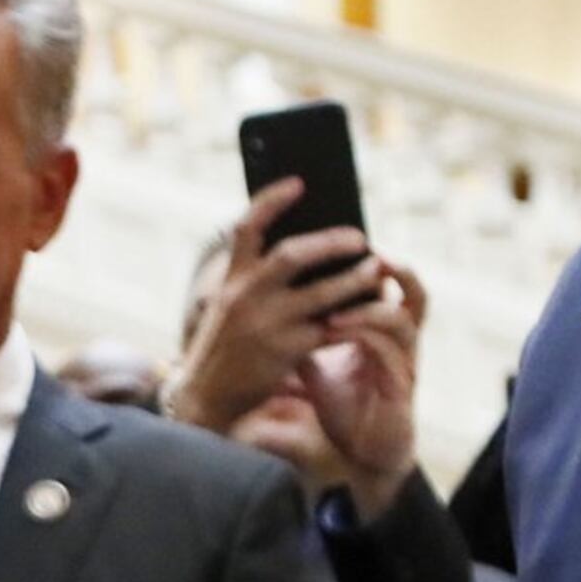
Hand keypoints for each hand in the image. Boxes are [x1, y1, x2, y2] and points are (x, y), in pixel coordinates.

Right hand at [170, 178, 407, 437]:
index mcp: (230, 279)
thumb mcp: (228, 307)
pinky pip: (331, 329)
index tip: (298, 183)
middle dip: (330, 242)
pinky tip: (371, 313)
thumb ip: (255, 280)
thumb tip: (305, 250)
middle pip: (292, 255)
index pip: (246, 228)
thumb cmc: (226, 347)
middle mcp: (245, 296)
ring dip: (354, 279)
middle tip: (359, 237)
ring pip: (322, 294)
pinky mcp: (286, 353)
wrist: (206, 398)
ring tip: (375, 271)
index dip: (271, 200)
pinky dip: (354, 319)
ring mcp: (266, 325)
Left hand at [228, 263, 426, 514]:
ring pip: (401, 318)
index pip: (394, 286)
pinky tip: (333, 328)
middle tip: (365, 249)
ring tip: (333, 299)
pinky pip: (387, 351)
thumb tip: (268, 306)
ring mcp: (406, 363)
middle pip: (415, 292)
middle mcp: (402, 342)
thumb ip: (303, 333)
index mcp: (386, 331)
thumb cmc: (344, 406)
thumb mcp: (317, 364)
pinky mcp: (401, 388)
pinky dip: (361, 335)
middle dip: (394, 268)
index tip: (347, 239)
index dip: (380, 261)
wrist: (361, 454)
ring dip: (367, 305)